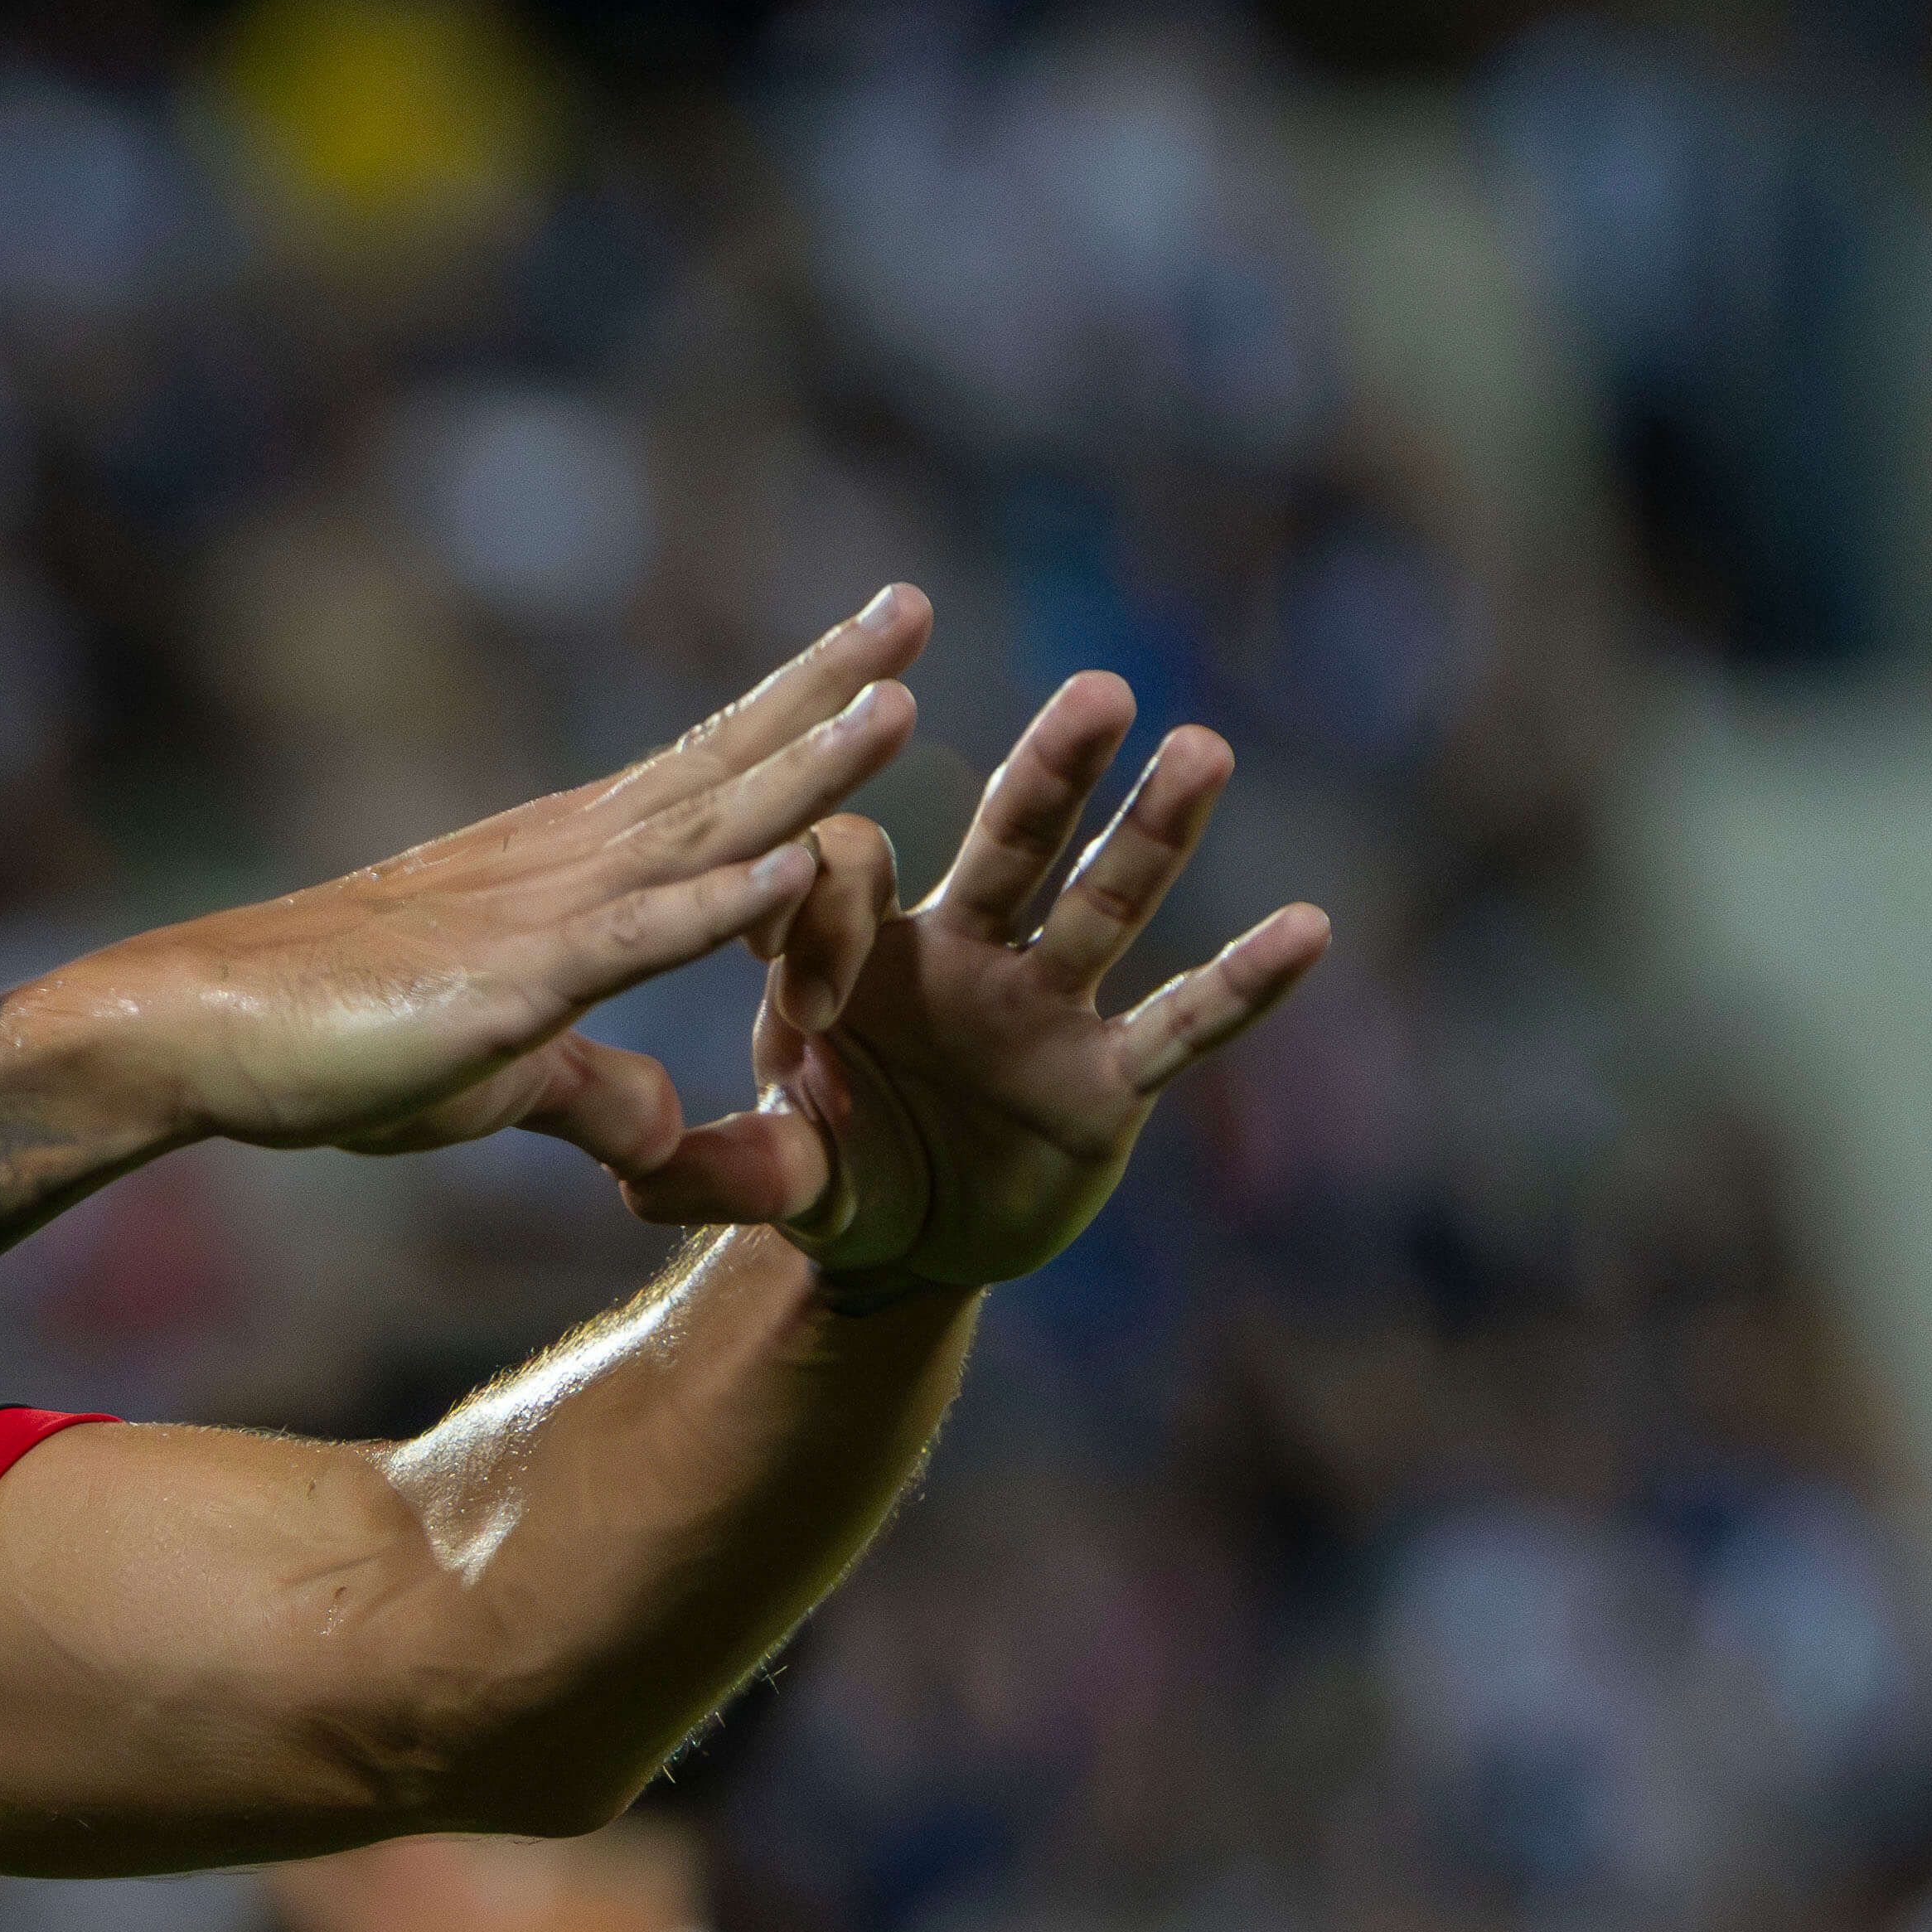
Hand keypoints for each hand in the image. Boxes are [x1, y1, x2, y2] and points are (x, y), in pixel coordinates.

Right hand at [0, 591, 933, 1186]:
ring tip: (898, 698)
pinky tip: (797, 871)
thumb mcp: (496, 1075)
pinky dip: (720, 907)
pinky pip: (635, 941)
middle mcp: (567, 864)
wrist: (196, 1029)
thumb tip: (666, 1133)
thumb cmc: (330, 1044)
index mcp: (569, 870)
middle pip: (721, 764)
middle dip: (825, 689)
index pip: (704, 778)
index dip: (795, 715)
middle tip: (912, 604)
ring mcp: (541, 917)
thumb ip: (593, 1092)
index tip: (880, 653)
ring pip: (699, 832)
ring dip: (803, 771)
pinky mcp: (510, 987)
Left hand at [644, 672, 1329, 1283]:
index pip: (846, 875)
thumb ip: (704, 1172)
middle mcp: (962, 949)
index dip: (823, 918)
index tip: (804, 1005)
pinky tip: (1308, 932)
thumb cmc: (824, 1169)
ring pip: (1103, 901)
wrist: (897, 1239)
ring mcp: (1043, 1006)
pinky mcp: (1105, 1079)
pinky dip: (1241, 986)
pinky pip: (1180, 1025)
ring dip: (1154, 833)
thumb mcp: (764, 1176)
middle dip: (1051, 770)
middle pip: (1009, 837)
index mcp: (857, 949)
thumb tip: (623, 1171)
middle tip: (1098, 692)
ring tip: (1204, 749)